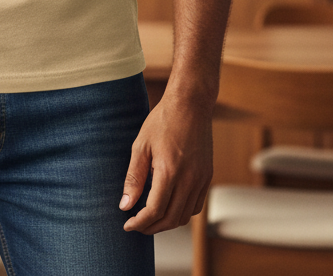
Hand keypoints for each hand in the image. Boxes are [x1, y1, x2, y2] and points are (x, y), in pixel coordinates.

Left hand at [119, 91, 213, 234]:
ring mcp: (201, 179)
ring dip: (167, 223)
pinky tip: (169, 206)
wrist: (191, 104)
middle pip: (171, 219)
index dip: (140, 222)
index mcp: (169, 171)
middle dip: (152, 227)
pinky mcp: (208, 176)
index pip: (155, 210)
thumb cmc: (162, 121)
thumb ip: (133, 178)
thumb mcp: (141, 145)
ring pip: (185, 216)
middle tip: (137, 225)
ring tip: (151, 219)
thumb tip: (125, 204)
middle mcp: (189, 179)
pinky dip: (182, 213)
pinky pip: (196, 206)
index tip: (128, 224)